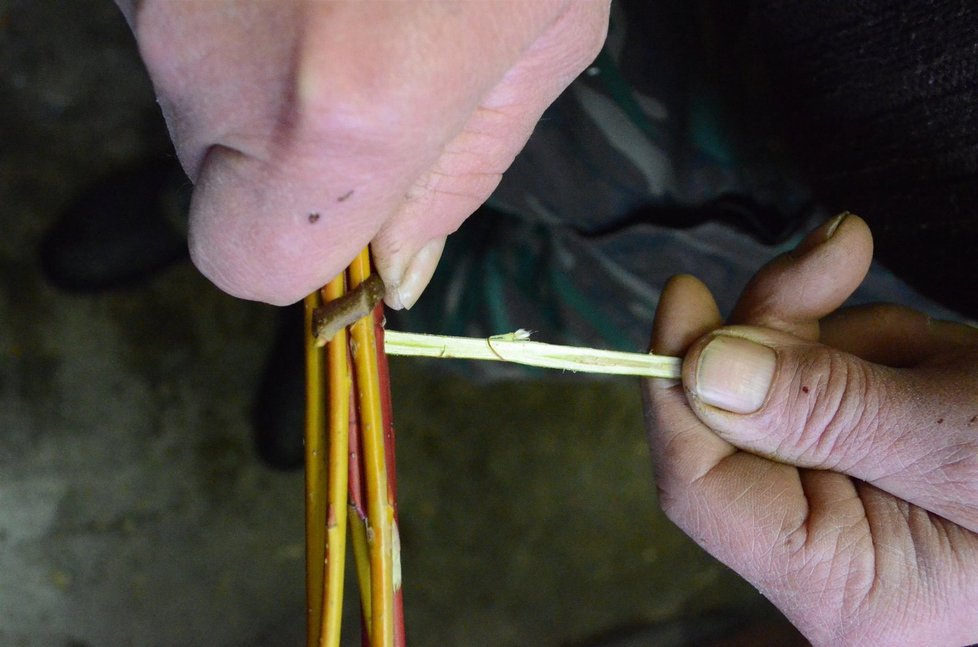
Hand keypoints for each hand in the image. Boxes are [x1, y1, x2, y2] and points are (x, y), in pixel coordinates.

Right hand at [121, 0, 608, 305]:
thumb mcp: (540, 42)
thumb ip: (456, 177)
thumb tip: (391, 271)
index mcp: (339, 111)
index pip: (247, 264)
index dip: (301, 249)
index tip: (355, 210)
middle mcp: (210, 50)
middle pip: (214, 173)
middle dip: (291, 149)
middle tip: (372, 58)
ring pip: (194, 84)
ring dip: (267, 61)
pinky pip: (186, 9)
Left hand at [643, 214, 977, 644]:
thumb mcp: (964, 445)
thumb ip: (828, 412)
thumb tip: (702, 369)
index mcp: (844, 584)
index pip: (701, 490)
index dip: (676, 391)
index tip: (685, 297)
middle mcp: (840, 549)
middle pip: (741, 415)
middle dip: (789, 329)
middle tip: (838, 255)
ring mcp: (864, 497)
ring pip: (794, 381)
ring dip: (862, 337)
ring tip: (956, 353)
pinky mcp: (890, 454)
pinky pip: (847, 375)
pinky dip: (891, 344)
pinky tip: (956, 357)